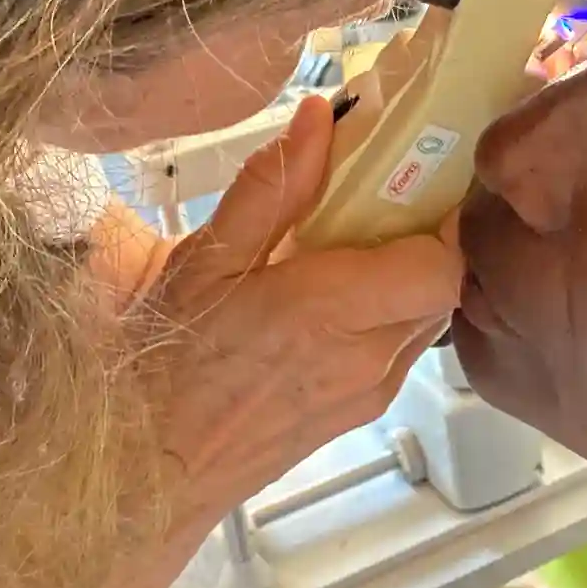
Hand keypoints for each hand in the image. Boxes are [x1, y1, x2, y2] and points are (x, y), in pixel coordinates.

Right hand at [145, 96, 462, 536]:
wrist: (144, 471)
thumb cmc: (161, 362)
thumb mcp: (203, 259)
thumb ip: (272, 187)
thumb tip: (322, 116)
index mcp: (331, 310)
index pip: (442, 261)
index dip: (438, 217)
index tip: (409, 181)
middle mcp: (366, 358)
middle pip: (443, 287)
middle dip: (423, 241)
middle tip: (378, 205)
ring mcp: (367, 394)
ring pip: (425, 321)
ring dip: (406, 281)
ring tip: (351, 250)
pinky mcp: (357, 415)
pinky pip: (400, 353)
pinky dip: (387, 318)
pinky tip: (332, 302)